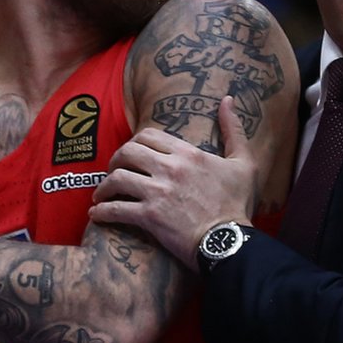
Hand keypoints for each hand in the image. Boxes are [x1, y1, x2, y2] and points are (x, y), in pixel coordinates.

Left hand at [90, 97, 256, 267]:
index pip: (148, 135)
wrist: (229, 242)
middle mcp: (170, 168)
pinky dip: (102, 211)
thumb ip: (234, 130)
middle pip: (127, 152)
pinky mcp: (150, 217)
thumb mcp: (244, 163)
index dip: (134, 142)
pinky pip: (116, 209)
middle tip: (114, 172)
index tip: (132, 155)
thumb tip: (228, 100)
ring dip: (104, 187)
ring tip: (101, 195)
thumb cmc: (237, 205)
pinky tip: (97, 214)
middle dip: (115, 161)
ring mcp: (158, 193)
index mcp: (188, 153)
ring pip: (117, 179)